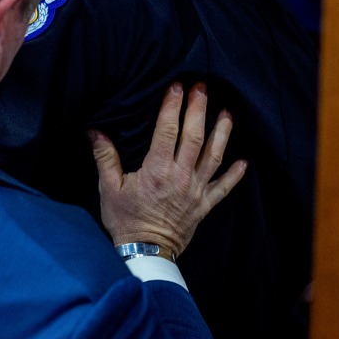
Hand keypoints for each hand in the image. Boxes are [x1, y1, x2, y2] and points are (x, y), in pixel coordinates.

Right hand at [91, 82, 246, 257]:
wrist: (146, 252)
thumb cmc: (125, 220)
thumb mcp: (109, 188)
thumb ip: (105, 158)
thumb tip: (95, 132)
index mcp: (156, 170)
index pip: (167, 131)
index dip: (172, 107)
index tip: (176, 86)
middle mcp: (180, 177)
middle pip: (194, 138)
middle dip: (199, 110)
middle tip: (203, 88)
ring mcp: (195, 191)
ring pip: (214, 156)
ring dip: (222, 134)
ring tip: (228, 113)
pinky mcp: (204, 205)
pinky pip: (223, 187)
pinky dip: (235, 175)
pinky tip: (244, 161)